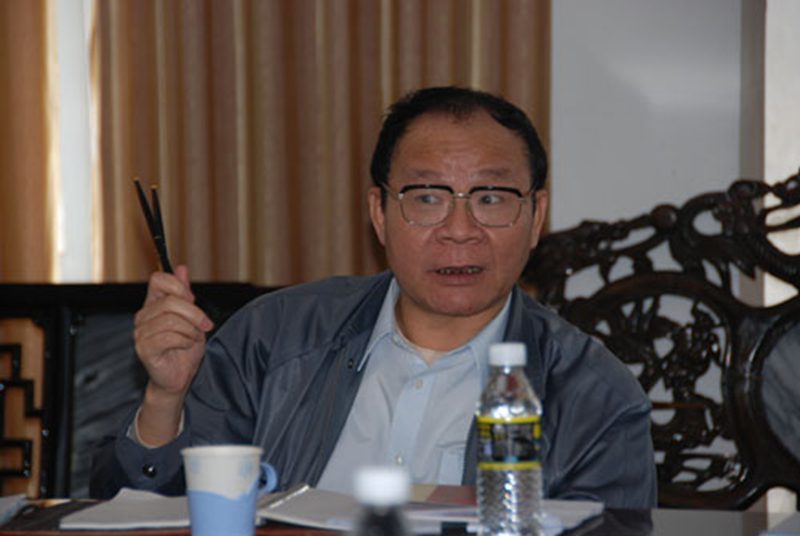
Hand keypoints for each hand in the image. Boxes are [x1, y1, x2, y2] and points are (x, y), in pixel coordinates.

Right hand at [133, 265, 213, 444]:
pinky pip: (169, 336)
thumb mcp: (192, 317)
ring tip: (192, 338)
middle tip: (205, 325)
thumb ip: (185, 294)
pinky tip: (185, 346)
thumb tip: (182, 268)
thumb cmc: (185, 348)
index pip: (158, 279)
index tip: (193, 299)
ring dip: (191, 330)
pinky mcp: (144, 348)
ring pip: (172, 320)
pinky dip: (184, 340)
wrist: (180, 376)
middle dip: (195, 313)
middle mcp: (143, 316)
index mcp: (153, 304)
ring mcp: (141, 332)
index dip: (179, 286)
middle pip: (171, 301)